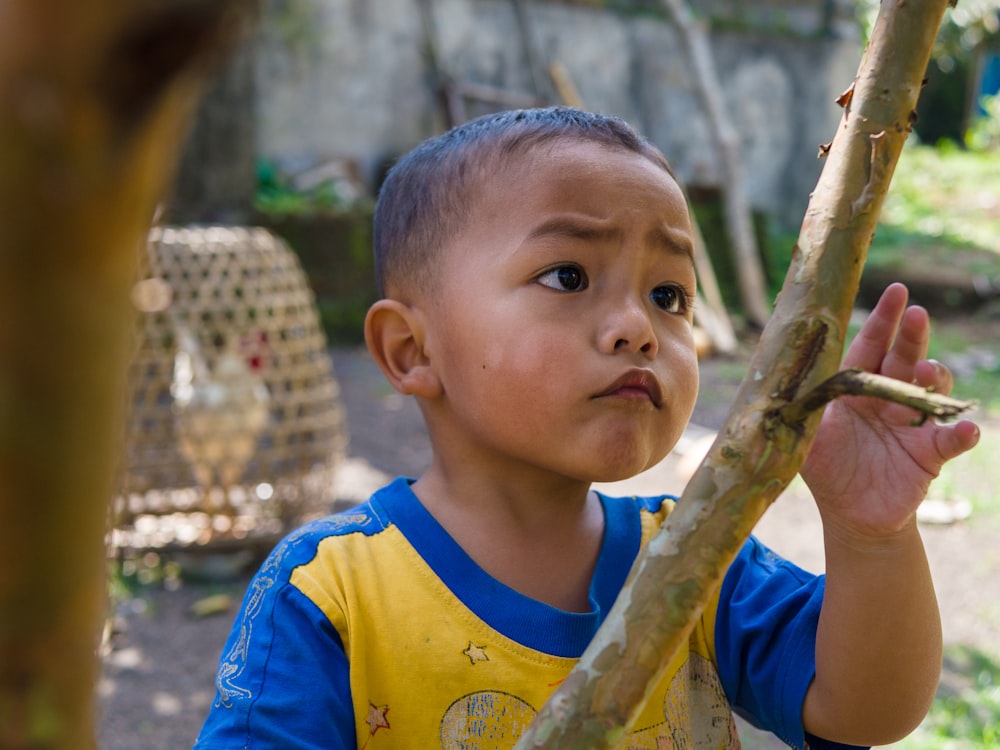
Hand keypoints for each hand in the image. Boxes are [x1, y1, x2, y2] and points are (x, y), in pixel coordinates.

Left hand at [801, 283, 979, 536]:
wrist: (849, 516)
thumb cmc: (825, 469)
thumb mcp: (804, 438)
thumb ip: (795, 409)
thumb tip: (774, 382)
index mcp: (854, 389)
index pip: (868, 348)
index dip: (881, 321)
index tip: (896, 291)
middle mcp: (887, 399)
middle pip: (902, 359)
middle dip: (910, 336)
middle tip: (915, 313)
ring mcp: (911, 425)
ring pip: (930, 391)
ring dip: (933, 377)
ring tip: (927, 369)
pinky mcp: (929, 455)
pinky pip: (950, 440)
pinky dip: (961, 433)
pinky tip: (965, 428)